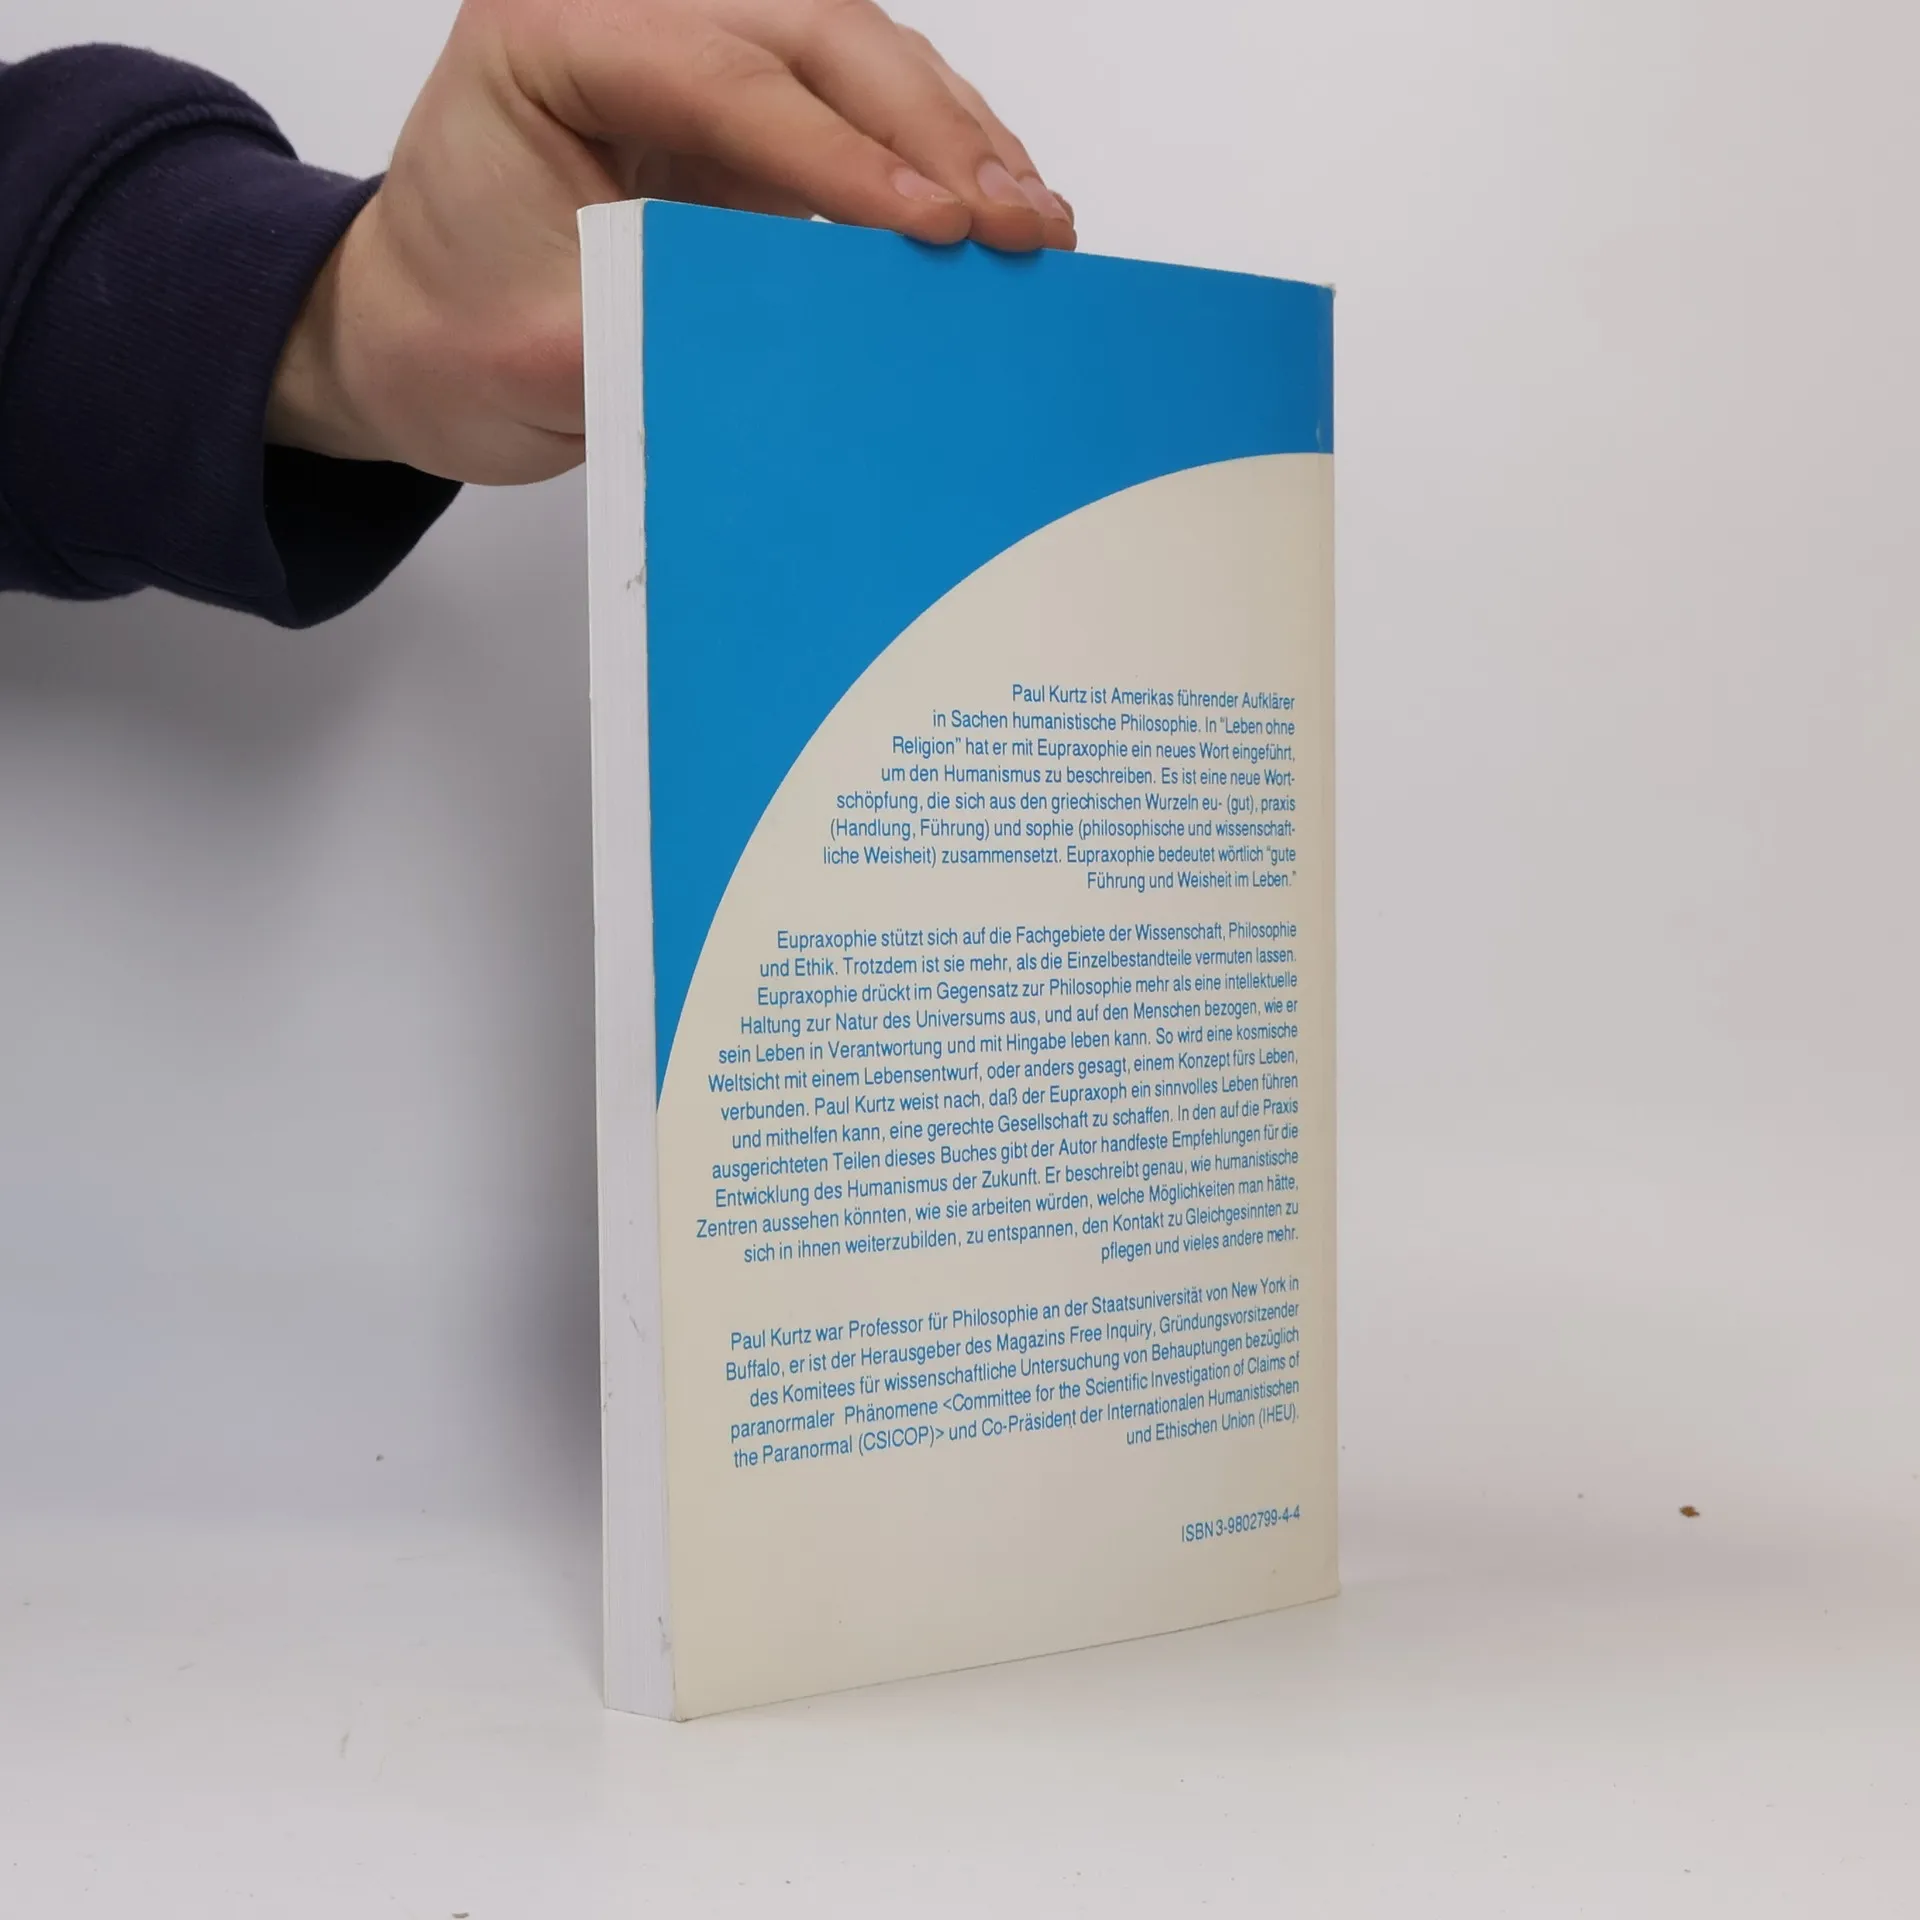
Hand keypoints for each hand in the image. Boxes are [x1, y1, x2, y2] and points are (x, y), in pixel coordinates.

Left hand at [268, 0, 1074, 483]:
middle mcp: (632, 15)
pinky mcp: (748, 118)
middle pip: (817, 38)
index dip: (839, 156)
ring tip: (1037, 224)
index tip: (931, 225)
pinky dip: (939, 161)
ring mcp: (700, 54)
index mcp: (550, 38)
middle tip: (1015, 226)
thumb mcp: (535, 350)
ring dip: (959, 138)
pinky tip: (1001, 211)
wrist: (417, 341)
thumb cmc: (449, 333)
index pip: (723, 77)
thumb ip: (660, 331)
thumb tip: (799, 345)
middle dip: (931, 133)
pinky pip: (863, 115)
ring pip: (861, 59)